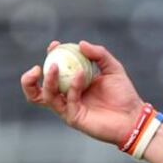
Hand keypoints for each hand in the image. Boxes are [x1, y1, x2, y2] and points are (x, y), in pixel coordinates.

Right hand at [20, 40, 147, 146]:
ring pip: (46, 97)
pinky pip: (67, 101)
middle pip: (38, 91)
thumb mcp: (113, 68)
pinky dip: (72, 86)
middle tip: (37, 66)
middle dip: (29, 80)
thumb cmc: (123, 94)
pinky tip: (80, 74)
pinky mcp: (74, 118)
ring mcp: (68, 108)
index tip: (54, 45)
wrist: (133, 116)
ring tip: (53, 67)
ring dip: (48, 81)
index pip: (54, 71)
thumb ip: (99, 54)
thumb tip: (81, 44)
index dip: (51, 57)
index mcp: (73, 84)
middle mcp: (66, 96)